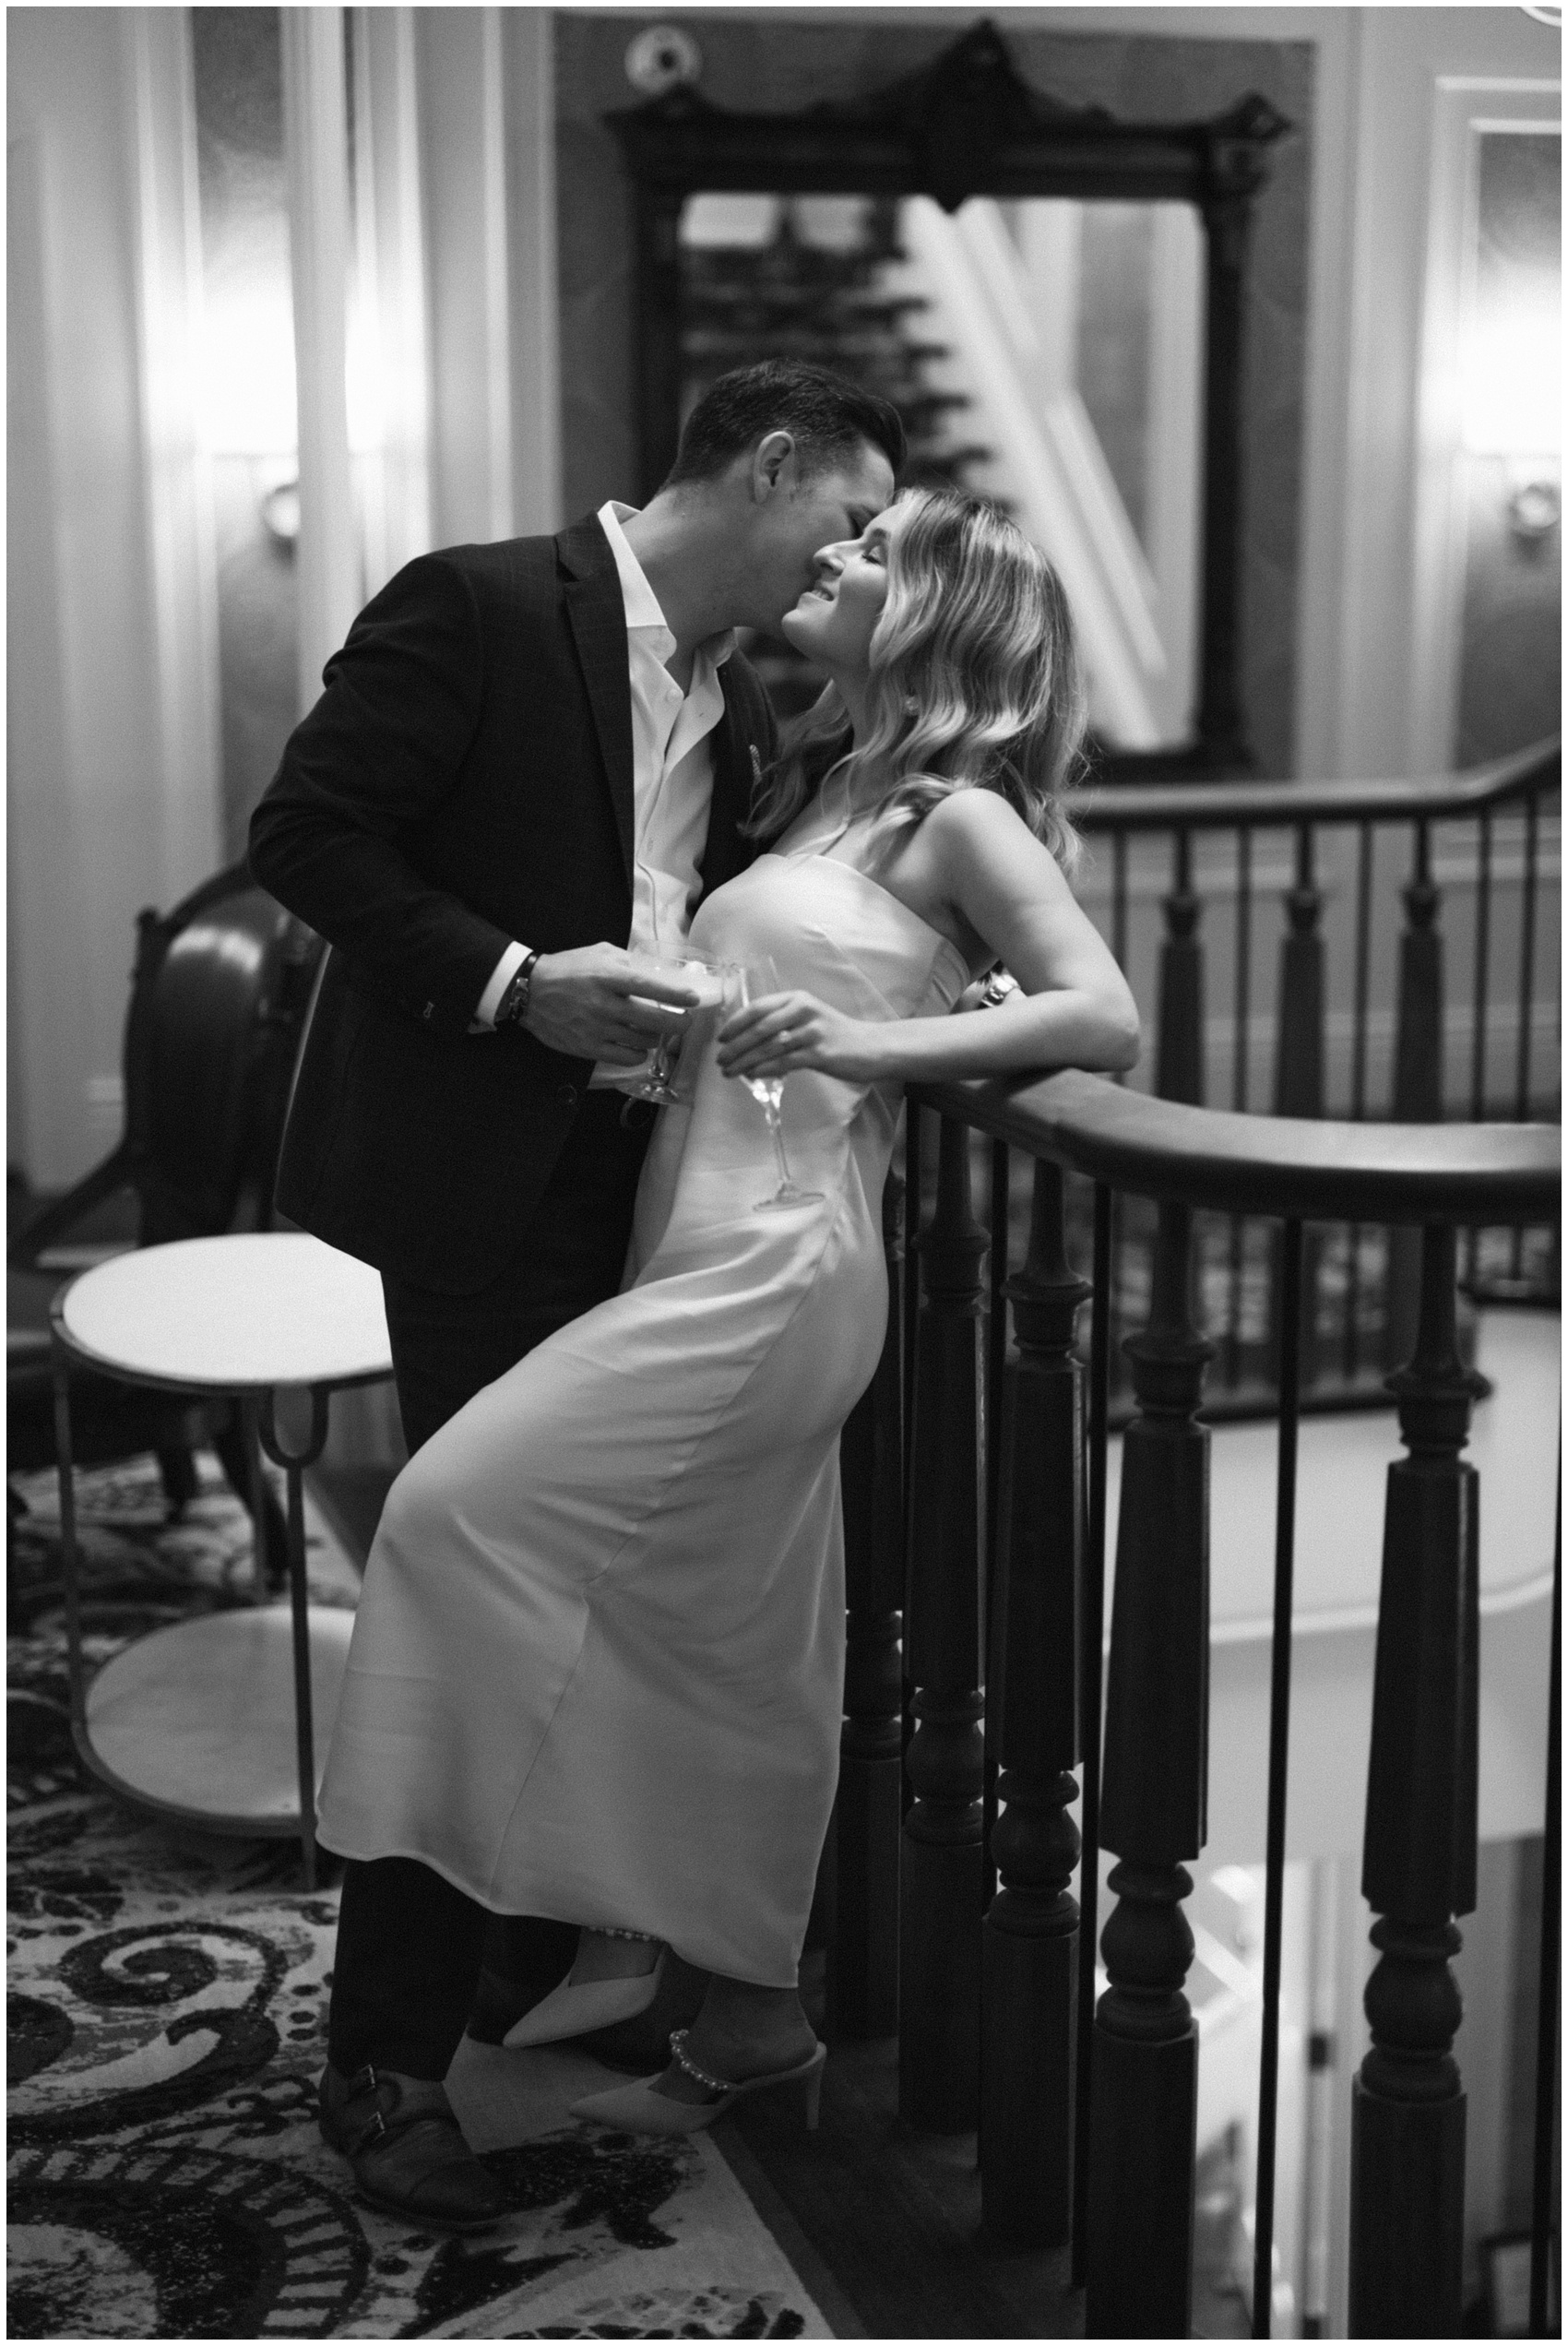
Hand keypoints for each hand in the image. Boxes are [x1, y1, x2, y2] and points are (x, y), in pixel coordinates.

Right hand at [524, 945, 702, 1064]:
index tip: (693, 998)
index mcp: (607, 976)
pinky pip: (626, 1058)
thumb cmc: (568, 968)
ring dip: (657, 1036)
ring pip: (643, 1040)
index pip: (648, 986)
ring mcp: (596, 1029)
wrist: (529, 991)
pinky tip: (639, 1046)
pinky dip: (639, 1054)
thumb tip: (659, 972)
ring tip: (657, 1030)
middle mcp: (603, 1004)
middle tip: (685, 1021)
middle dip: (677, 1023)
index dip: (675, 994)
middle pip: (653, 1020)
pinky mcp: (587, 1048)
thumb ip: (629, 961)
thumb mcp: (599, 952)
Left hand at [717, 988, 887, 1084]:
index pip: (757, 1008)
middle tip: (720, 1060)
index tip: (721, 1038)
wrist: (869, 1047)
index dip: (735, 1024)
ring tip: (730, 1071)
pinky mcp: (819, 1053)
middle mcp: (803, 1010)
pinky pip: (784, 1062)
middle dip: (735, 1046)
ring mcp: (812, 1031)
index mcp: (797, 998)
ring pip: (768, 1048)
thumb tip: (746, 1040)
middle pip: (759, 1029)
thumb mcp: (808, 1017)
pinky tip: (752, 1075)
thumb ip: (781, 1022)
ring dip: (744, 1062)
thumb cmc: (834, 1034)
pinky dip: (764, 1070)